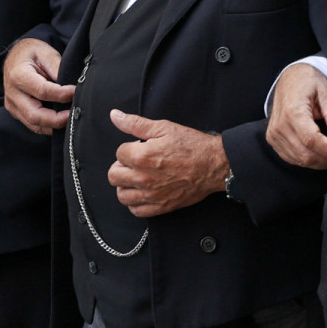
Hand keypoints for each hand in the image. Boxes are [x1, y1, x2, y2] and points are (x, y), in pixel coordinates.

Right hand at [3, 37, 72, 133]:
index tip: (75, 92)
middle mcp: (12, 94)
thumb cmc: (32, 53)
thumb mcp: (46, 53)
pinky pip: (33, 125)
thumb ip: (57, 68)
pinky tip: (61, 120)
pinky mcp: (16, 112)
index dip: (61, 95)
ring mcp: (12, 105)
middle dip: (57, 119)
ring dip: (54, 125)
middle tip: (74, 113)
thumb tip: (70, 87)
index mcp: (18, 75)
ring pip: (34, 125)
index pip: (42, 91)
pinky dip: (49, 126)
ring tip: (70, 118)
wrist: (15, 57)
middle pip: (35, 115)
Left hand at [107, 111, 227, 217]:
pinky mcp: (161, 207)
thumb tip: (115, 116)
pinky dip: (135, 203)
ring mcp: (151, 195)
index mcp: (141, 157)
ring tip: (137, 177)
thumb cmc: (192, 146)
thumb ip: (135, 123)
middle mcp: (143, 178)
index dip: (129, 148)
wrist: (213, 164)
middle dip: (121, 166)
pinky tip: (143, 192)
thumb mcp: (163, 128)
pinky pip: (136, 211)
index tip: (140, 148)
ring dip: (125, 185)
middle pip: (113, 176)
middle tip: (134, 163)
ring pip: (122, 195)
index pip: (118, 153)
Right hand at [267, 62, 326, 169]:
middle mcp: (280, 125)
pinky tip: (317, 151)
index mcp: (292, 112)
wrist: (289, 77)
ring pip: (299, 159)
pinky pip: (291, 158)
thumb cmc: (308, 82)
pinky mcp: (273, 139)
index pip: (311, 140)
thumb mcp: (325, 92)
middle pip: (306, 154)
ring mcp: (274, 134)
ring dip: (318, 160)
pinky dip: (306, 159)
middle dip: (326, 157)